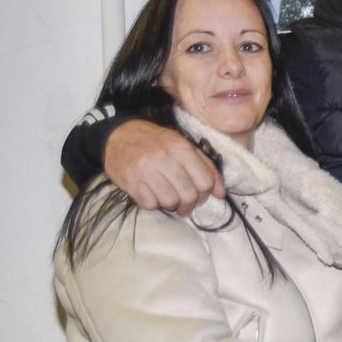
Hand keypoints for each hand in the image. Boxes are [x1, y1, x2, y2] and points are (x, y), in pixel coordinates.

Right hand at [105, 120, 224, 211]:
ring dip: (171, 205)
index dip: (205, 194)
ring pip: (170, 202)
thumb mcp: (184, 146)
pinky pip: (150, 204)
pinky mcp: (130, 182)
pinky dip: (152, 203)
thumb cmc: (157, 143)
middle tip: (183, 203)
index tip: (199, 196)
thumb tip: (221, 193)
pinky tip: (151, 194)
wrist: (119, 136)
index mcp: (182, 149)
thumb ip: (206, 167)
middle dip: (189, 204)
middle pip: (189, 195)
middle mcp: (165, 159)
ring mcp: (146, 171)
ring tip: (167, 197)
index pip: (205, 182)